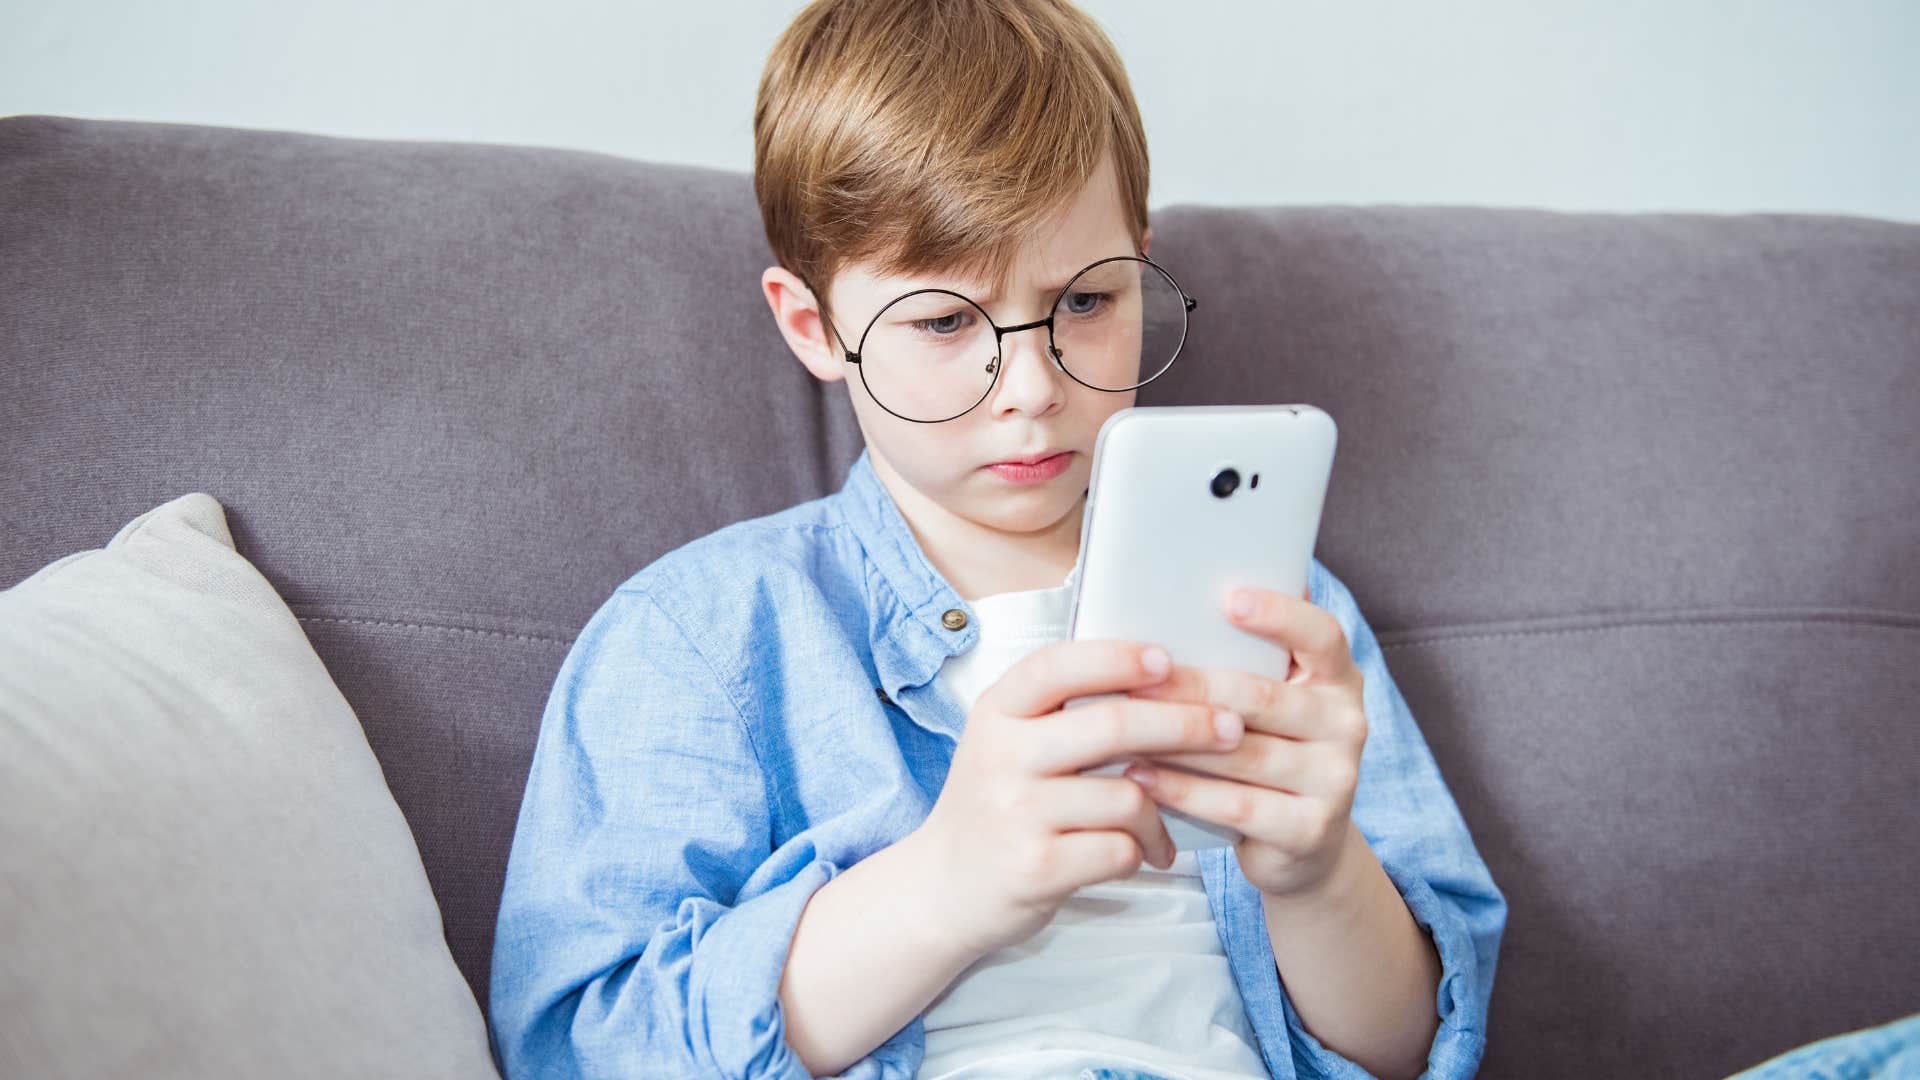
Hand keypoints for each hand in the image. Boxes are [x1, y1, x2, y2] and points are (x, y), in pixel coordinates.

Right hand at [910, 638, 1248, 958]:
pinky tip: (1142, 855)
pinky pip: (1121, 849)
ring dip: (1163, 811)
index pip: (1058, 666)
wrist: (943, 889)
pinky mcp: (1036, 867)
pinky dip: (1143, 852)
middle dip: (1185, 725)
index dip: (1117, 658)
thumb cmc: (995, 805)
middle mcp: (1001, 756)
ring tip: (1164, 826)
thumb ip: (1060, 710)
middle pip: (1113, 725)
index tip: (1167, 659)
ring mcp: (1017, 813)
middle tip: (1228, 728)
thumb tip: (1159, 674)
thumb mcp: (1006, 741)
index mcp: (996, 712)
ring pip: (1128, 796)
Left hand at [1120, 583, 1368, 898]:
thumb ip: (1246, 661)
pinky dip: (1182, 791)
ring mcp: (1335, 780)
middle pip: (1262, 696)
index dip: (1281, 614)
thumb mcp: (1270, 704)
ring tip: (1122, 729)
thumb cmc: (1268, 751)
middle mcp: (1347, 724)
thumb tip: (1177, 603)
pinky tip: (1142, 778)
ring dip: (1176, 740)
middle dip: (1192, 686)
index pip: (1322, 636)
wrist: (1304, 845)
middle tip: (1134, 679)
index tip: (1230, 598)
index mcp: (1339, 679)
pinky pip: (1235, 804)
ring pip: (1243, 753)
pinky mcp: (1311, 830)